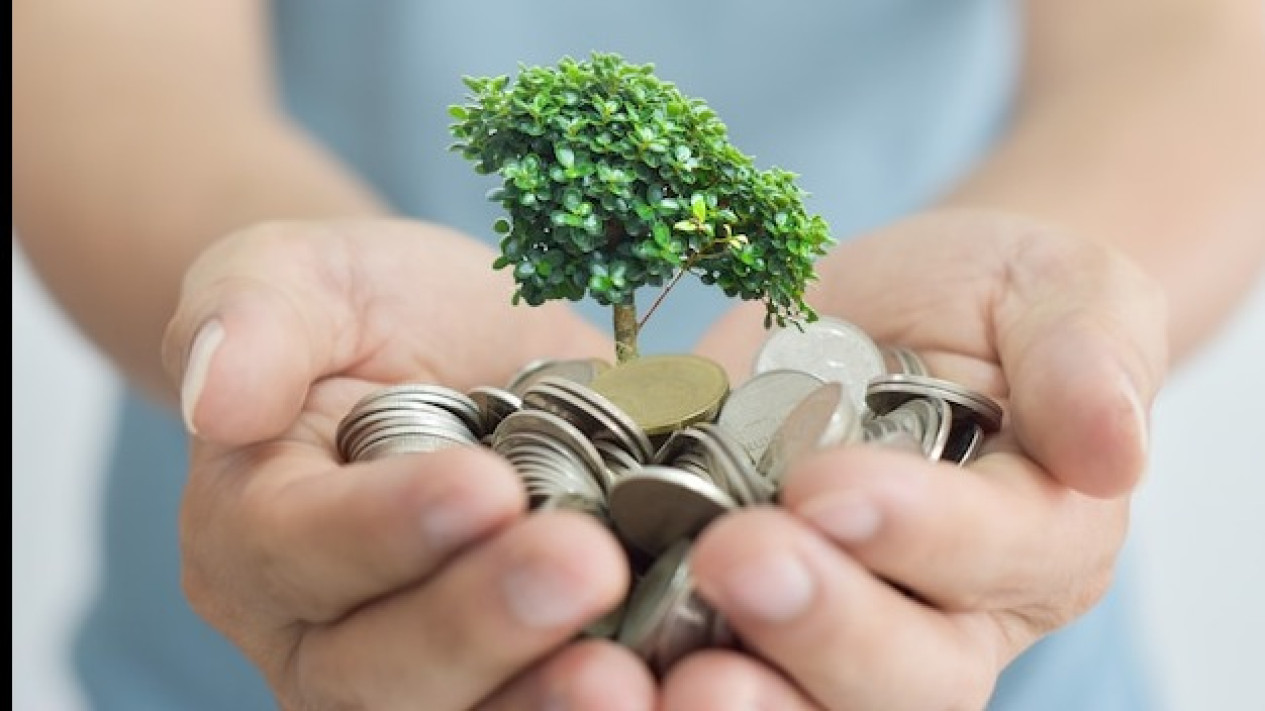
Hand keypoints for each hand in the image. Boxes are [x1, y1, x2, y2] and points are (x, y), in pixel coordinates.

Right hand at [163, 218, 655, 709]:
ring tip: (628, 669)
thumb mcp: (303, 277)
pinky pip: (542, 706)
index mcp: (255, 535)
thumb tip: (216, 392)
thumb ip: (251, 316)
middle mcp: (324, 635)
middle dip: (482, 624)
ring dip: (545, 701)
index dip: (388, 528)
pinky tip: (673, 678)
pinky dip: (610, 702)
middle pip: (380, 669)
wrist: (451, 357)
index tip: (484, 485)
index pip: (301, 549)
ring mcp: (420, 676)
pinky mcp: (514, 676)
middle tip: (584, 566)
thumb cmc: (368, 313)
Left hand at [667, 209, 1166, 709]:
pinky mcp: (736, 619)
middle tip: (735, 561)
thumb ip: (1090, 356)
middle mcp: (943, 617)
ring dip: (741, 696)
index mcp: (1037, 542)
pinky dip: (658, 677)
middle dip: (820, 626)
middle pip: (903, 676)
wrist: (882, 314)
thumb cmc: (983, 300)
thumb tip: (1116, 450)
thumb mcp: (1057, 290)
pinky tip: (600, 657)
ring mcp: (836, 631)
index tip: (828, 484)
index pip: (997, 561)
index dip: (917, 534)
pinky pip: (713, 672)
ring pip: (810, 705)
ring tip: (662, 664)